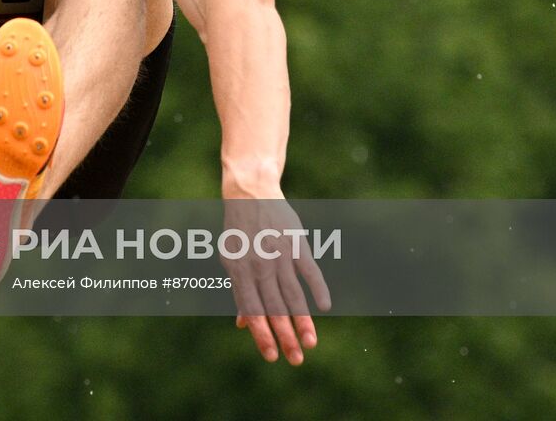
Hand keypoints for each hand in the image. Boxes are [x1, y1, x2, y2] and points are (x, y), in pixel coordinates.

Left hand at [221, 197, 331, 365]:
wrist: (250, 194)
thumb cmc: (238, 233)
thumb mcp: (230, 260)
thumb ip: (239, 291)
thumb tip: (242, 325)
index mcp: (239, 271)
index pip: (251, 310)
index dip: (261, 335)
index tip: (272, 357)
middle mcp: (258, 265)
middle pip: (274, 307)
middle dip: (285, 336)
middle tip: (296, 361)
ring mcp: (279, 254)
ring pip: (293, 294)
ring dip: (303, 321)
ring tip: (311, 344)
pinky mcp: (296, 243)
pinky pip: (309, 270)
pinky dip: (317, 288)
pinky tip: (325, 307)